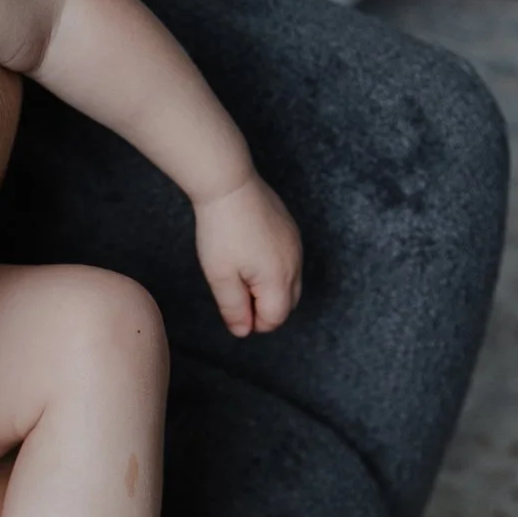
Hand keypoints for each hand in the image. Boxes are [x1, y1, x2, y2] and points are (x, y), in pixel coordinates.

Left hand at [193, 174, 302, 337]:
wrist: (230, 184)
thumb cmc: (222, 231)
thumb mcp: (221, 277)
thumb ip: (233, 308)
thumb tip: (243, 331)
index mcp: (279, 279)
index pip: (275, 318)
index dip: (252, 321)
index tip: (233, 306)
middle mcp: (295, 264)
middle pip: (287, 305)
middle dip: (264, 308)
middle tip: (235, 291)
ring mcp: (296, 246)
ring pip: (291, 284)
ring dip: (269, 289)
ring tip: (241, 271)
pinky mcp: (291, 231)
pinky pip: (290, 262)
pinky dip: (274, 270)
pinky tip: (250, 255)